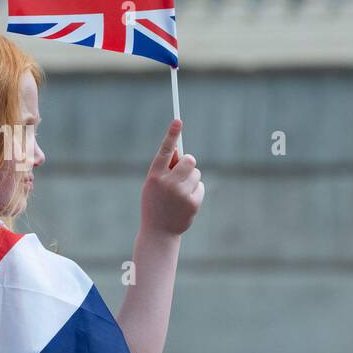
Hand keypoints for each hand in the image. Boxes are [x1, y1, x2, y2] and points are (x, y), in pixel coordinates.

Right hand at [140, 120, 203, 235]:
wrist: (158, 232)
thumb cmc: (154, 203)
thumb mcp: (153, 185)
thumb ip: (164, 169)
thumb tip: (178, 151)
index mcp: (154, 176)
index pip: (164, 151)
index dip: (171, 135)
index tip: (178, 120)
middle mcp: (167, 183)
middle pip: (189, 160)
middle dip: (188, 164)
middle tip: (182, 174)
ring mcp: (181, 193)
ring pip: (196, 173)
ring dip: (191, 179)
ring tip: (180, 193)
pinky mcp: (192, 202)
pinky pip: (200, 186)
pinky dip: (195, 192)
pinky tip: (185, 203)